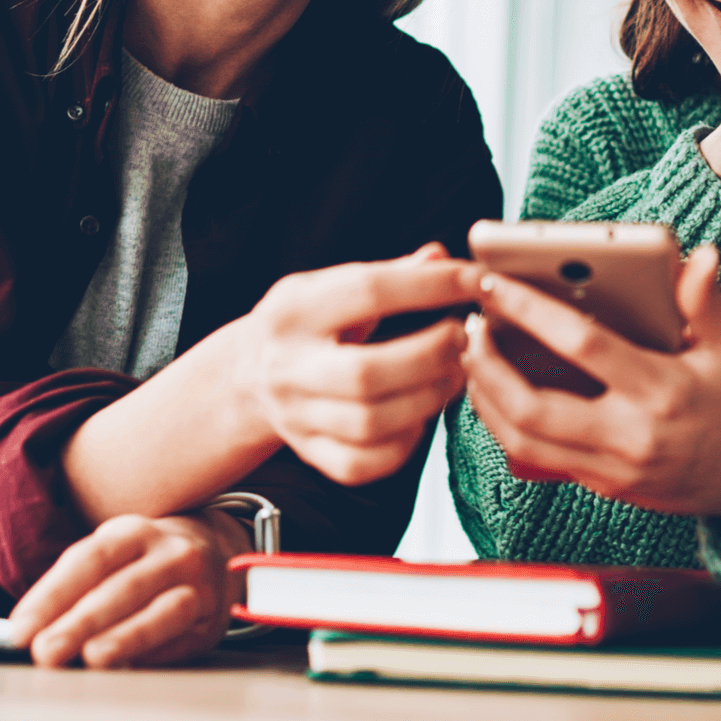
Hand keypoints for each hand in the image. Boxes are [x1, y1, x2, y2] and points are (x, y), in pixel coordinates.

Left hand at [8, 509, 247, 668]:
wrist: (215, 549)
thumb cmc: (144, 560)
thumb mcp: (113, 554)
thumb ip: (75, 587)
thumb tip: (30, 632)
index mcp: (134, 532)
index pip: (90, 560)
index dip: (53, 595)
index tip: (20, 630)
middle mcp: (171, 552)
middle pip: (124, 587)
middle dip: (82, 621)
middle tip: (47, 651)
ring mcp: (199, 584)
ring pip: (165, 610)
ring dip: (127, 635)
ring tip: (93, 657)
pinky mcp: (213, 619)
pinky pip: (184, 637)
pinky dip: (153, 654)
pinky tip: (128, 668)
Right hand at [238, 242, 482, 485]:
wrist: (247, 374)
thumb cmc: (304, 322)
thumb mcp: (330, 285)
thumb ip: (388, 274)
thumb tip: (439, 256)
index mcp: (295, 311)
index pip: (369, 292)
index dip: (430, 286)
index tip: (474, 280)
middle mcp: (289, 367)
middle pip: (367, 372)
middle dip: (431, 355)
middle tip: (463, 338)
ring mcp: (295, 416)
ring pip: (370, 423)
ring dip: (428, 399)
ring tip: (454, 375)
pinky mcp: (309, 453)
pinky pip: (362, 464)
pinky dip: (403, 445)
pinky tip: (420, 415)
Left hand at [462, 246, 720, 531]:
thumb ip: (705, 301)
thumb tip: (697, 254)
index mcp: (662, 393)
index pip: (582, 346)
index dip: (531, 311)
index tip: (495, 284)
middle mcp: (632, 438)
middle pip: (533, 409)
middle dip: (487, 368)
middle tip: (469, 328)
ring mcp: (615, 471)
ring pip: (524, 442)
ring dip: (486, 400)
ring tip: (472, 357)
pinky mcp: (606, 489)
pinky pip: (539, 460)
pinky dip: (508, 426)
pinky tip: (496, 393)